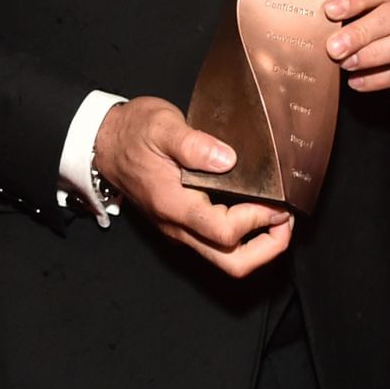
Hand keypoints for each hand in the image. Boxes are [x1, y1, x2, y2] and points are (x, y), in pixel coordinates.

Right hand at [92, 96, 292, 277]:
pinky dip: (242, 236)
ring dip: (257, 245)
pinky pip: (216, 245)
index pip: (224, 231)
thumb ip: (193, 144)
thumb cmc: (132, 132)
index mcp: (174, 205)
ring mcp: (179, 229)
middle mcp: (178, 226)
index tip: (277, 201)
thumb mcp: (161, 126)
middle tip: (285, 222)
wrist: (104, 142)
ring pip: (225, 259)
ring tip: (276, 217)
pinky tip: (254, 209)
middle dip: (267, 249)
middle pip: (231, 263)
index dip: (257, 220)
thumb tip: (227, 159)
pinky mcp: (181, 224)